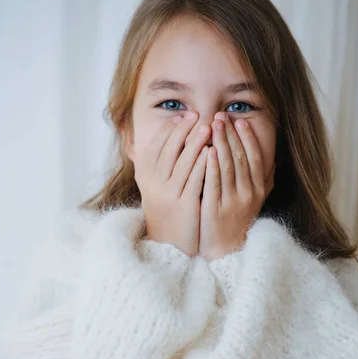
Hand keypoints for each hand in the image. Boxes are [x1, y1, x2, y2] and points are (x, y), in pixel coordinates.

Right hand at [134, 111, 209, 256]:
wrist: (168, 243)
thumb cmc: (165, 210)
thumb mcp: (153, 187)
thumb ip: (155, 165)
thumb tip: (163, 137)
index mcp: (144, 176)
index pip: (154, 146)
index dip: (168, 130)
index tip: (181, 117)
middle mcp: (153, 184)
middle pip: (168, 150)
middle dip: (183, 130)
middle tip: (196, 114)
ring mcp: (168, 194)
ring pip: (182, 162)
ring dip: (195, 142)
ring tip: (208, 127)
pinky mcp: (184, 204)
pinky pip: (195, 180)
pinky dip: (203, 164)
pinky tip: (212, 152)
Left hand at [199, 114, 275, 260]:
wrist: (225, 251)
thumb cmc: (235, 222)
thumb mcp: (252, 202)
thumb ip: (260, 181)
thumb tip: (270, 159)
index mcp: (257, 190)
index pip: (254, 158)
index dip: (248, 138)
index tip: (239, 121)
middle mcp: (248, 194)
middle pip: (240, 158)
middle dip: (230, 135)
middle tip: (221, 117)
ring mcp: (233, 202)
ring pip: (228, 167)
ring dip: (221, 144)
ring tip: (212, 126)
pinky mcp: (216, 210)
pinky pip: (214, 184)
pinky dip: (211, 165)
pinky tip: (207, 151)